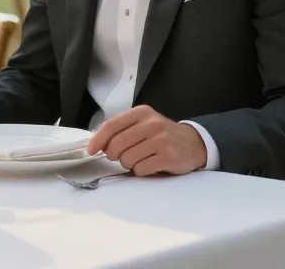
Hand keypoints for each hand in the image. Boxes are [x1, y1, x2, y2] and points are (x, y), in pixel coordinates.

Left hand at [86, 105, 206, 175]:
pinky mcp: (168, 157)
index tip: (91, 150)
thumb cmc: (162, 135)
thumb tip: (97, 143)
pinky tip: (149, 165)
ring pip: (127, 159)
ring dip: (128, 164)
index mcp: (142, 113)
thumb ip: (123, 129)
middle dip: (113, 155)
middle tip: (120, 157)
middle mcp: (151, 124)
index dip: (98, 139)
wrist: (194, 143)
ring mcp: (161, 140)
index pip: (112, 125)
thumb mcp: (144, 123)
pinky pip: (141, 169)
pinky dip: (140, 171)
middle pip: (116, 144)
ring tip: (139, 159)